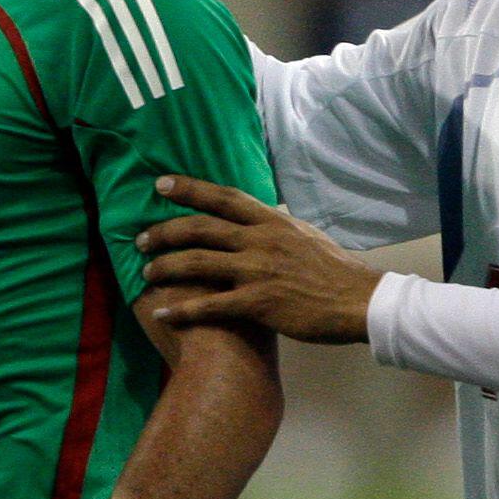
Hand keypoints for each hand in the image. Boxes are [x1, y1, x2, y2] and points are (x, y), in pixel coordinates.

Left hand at [136, 175, 378, 343]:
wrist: (359, 301)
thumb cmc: (334, 271)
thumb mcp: (305, 235)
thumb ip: (274, 227)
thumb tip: (255, 219)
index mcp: (272, 222)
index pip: (224, 197)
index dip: (189, 189)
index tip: (160, 184)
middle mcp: (260, 241)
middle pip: (200, 228)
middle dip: (164, 231)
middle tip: (139, 239)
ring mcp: (258, 271)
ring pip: (198, 263)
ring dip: (165, 267)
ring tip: (145, 274)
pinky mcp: (258, 303)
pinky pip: (210, 306)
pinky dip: (182, 310)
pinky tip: (162, 315)